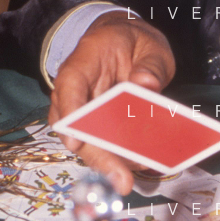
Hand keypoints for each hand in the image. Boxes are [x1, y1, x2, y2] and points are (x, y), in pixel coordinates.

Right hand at [48, 11, 174, 194]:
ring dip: (109, 161)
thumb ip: (150, 64)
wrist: (124, 40)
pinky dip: (119, 156)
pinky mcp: (95, 124)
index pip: (69, 85)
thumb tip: (146, 84)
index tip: (76, 140)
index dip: (70, 113)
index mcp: (84, 61)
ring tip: (136, 176)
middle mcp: (75, 90)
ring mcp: (82, 109)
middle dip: (97, 155)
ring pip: (87, 141)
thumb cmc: (132, 41)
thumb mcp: (149, 44)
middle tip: (120, 180)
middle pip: (76, 126)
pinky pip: (102, 143)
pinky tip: (140, 165)